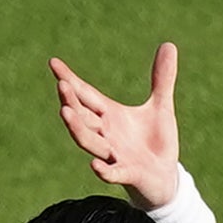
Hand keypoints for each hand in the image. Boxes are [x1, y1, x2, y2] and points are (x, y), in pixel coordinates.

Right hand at [47, 42, 183, 202]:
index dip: (70, 79)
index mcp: (110, 115)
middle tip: (62, 85)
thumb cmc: (157, 143)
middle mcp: (106, 134)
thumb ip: (162, 79)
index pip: (86, 95)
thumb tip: (169, 44)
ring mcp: (114, 155)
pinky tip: (95, 165)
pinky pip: (112, 173)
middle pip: (82, 116)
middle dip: (71, 101)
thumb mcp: (161, 107)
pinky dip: (104, 170)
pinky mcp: (128, 174)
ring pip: (89, 141)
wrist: (166, 178)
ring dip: (77, 128)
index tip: (53, 63)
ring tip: (65, 112)